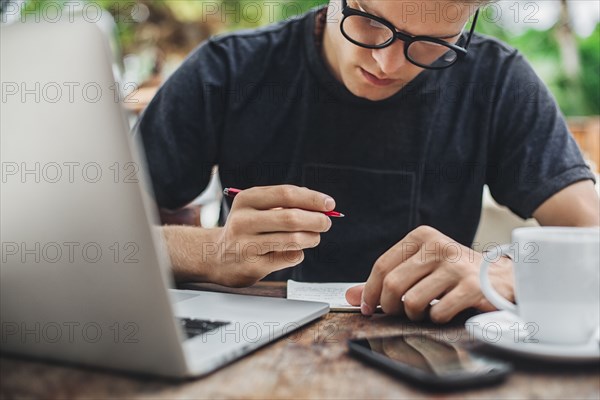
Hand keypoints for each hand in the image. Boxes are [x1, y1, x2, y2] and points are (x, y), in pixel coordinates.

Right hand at [166, 185, 333, 286]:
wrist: (216, 256)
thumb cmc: (246, 228)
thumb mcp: (257, 209)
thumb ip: (286, 204)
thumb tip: (322, 205)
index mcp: (246, 200)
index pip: (285, 194)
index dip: (312, 199)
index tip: (330, 204)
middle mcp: (243, 221)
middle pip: (290, 218)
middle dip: (316, 220)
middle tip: (327, 223)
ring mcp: (245, 245)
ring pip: (292, 240)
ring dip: (311, 238)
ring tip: (314, 237)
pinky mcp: (252, 266)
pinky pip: (288, 258)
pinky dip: (298, 253)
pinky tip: (293, 251)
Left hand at [345, 226, 513, 322]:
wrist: (503, 279)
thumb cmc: (455, 275)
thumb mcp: (420, 269)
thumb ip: (386, 281)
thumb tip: (352, 296)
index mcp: (421, 237)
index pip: (382, 266)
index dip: (370, 291)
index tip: (368, 308)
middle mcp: (437, 246)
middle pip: (393, 284)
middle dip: (389, 306)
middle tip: (396, 313)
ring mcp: (456, 265)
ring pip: (412, 301)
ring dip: (414, 315)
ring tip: (424, 312)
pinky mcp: (472, 286)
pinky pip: (438, 312)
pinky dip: (436, 319)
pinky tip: (444, 311)